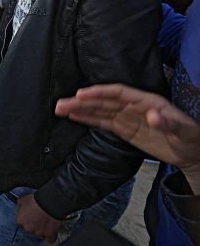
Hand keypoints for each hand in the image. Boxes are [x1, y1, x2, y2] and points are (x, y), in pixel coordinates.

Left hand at [16, 193, 61, 241]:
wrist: (50, 202)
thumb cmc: (36, 200)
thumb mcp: (22, 200)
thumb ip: (19, 207)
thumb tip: (19, 209)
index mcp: (20, 221)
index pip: (21, 224)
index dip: (26, 220)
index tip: (30, 218)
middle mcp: (28, 228)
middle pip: (30, 230)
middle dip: (33, 226)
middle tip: (38, 219)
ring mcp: (39, 232)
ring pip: (39, 235)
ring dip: (42, 230)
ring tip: (46, 222)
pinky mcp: (49, 234)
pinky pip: (50, 239)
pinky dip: (51, 236)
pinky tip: (51, 231)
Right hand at [55, 84, 199, 168]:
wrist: (193, 153)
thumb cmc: (192, 138)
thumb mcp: (185, 131)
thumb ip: (169, 123)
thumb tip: (152, 115)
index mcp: (147, 101)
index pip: (118, 92)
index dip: (99, 92)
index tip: (81, 94)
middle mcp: (134, 107)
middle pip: (103, 101)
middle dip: (81, 102)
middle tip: (61, 104)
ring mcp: (128, 118)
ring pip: (99, 111)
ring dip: (79, 110)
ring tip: (59, 109)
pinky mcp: (125, 130)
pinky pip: (103, 123)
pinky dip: (88, 119)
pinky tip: (73, 117)